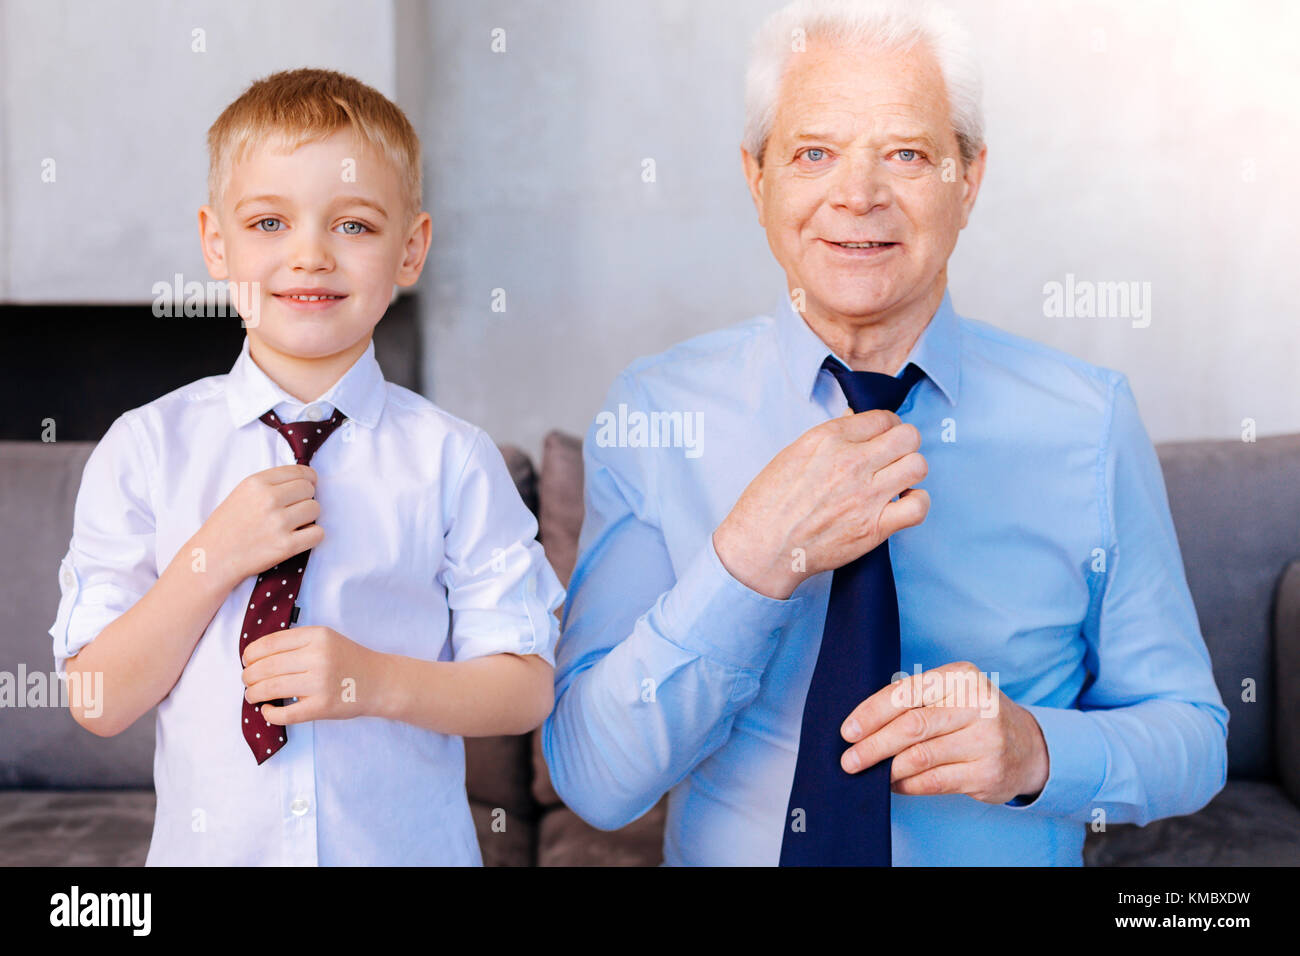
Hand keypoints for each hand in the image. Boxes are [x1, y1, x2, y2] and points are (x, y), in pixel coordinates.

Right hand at [194, 465, 321, 589]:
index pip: (300, 471)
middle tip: (294, 510)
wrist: (212, 559)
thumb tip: (306, 480)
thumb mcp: (241, 493)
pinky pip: (318, 533)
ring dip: (309, 518)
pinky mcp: (286, 546)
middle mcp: (268, 499)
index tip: (309, 485)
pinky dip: (312, 536)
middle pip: (309, 490)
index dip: (309, 479)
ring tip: (293, 525)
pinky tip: (299, 538)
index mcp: (256, 483)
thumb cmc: (227, 526)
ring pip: (315, 509)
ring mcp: (278, 523)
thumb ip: (270, 484)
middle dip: (306, 499)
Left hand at [241, 626, 380, 723]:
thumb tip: (255, 655)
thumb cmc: (347, 659)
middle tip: (247, 680)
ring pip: (271, 688)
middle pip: (267, 667)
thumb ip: (296, 642)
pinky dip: (269, 714)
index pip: (270, 643)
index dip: (251, 653)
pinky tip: (267, 710)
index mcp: (317, 636)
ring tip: (252, 695)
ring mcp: (320, 683)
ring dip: (254, 693)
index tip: (246, 660)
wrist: (378, 681)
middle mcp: (318, 657)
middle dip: (249, 675)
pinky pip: (285, 714)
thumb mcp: (326, 638)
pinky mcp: (322, 707)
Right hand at [712, 409, 927, 598]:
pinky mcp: (875, 528)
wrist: (761, 547)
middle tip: (893, 457)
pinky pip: (918, 506)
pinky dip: (916, 503)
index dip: (887, 426)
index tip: (883, 437)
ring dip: (910, 472)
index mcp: (828, 440)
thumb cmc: (768, 504)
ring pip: (918, 466)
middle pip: (908, 436)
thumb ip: (829, 439)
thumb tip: (856, 424)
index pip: (881, 417)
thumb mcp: (792, 454)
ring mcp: (866, 496)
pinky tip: (901, 504)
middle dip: (903, 444)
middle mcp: (851, 463)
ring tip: (896, 481)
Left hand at [838, 661, 1049, 803]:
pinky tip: (894, 784)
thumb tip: (861, 726)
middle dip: (874, 745)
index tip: (848, 731)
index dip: (872, 713)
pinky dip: (908, 784)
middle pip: (912, 726)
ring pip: (921, 756)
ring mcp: (986, 740)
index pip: (906, 693)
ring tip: (868, 774)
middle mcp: (977, 705)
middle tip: (850, 759)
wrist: (1027, 746)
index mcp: (961, 677)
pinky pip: (935, 781)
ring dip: (887, 768)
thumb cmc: (974, 716)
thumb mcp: (951, 694)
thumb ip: (913, 702)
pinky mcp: (988, 772)